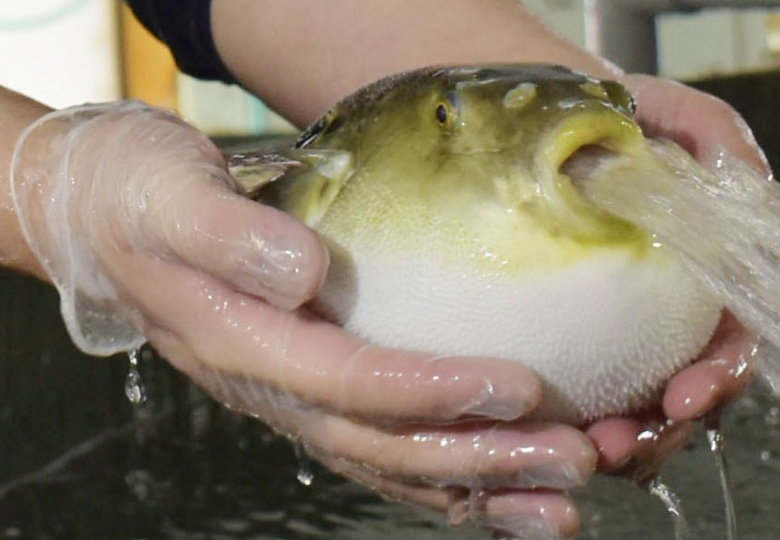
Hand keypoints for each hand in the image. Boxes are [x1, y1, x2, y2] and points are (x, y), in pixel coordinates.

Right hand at [9, 101, 596, 538]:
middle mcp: (271, 386)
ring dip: (479, 486)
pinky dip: (445, 478)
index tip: (517, 387)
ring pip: (390, 462)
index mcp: (240, 342)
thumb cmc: (136, 195)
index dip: (432, 391)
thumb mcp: (167, 195)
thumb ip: (228, 235)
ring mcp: (292, 397)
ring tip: (561, 502)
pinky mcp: (312, 389)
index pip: (348, 381)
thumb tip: (299, 271)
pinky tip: (504, 494)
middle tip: (571, 457)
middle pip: (383, 441)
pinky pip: (381, 449)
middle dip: (480, 455)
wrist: (106, 216)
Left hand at [582, 75, 764, 481]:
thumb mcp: (667, 110)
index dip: (721, 377)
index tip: (689, 393)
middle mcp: (670, 321)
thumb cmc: (612, 120)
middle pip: (687, 397)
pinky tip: (548, 432)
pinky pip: (578, 398)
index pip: (730, 344)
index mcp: (706, 282)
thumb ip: (713, 134)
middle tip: (623, 444)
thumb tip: (744, 177)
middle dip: (664, 432)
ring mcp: (622, 340)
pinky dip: (571, 424)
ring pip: (636, 411)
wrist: (547, 130)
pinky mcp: (573, 347)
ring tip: (587, 449)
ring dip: (621, 442)